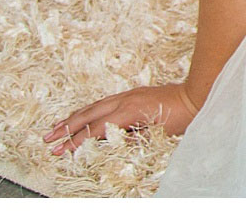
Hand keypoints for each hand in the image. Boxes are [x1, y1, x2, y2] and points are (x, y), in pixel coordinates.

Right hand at [44, 83, 198, 155]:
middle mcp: (124, 100)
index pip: (95, 130)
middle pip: (88, 115)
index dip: (76, 142)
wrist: (197, 96)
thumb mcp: (155, 134)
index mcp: (128, 112)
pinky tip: (82, 115)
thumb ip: (131, 138)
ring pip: (93, 107)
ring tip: (56, 127)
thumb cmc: (181, 118)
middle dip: (66, 128)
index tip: (60, 151)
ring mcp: (127, 95)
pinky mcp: (131, 94)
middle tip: (48, 139)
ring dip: (73, 118)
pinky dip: (89, 110)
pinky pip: (104, 102)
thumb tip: (110, 143)